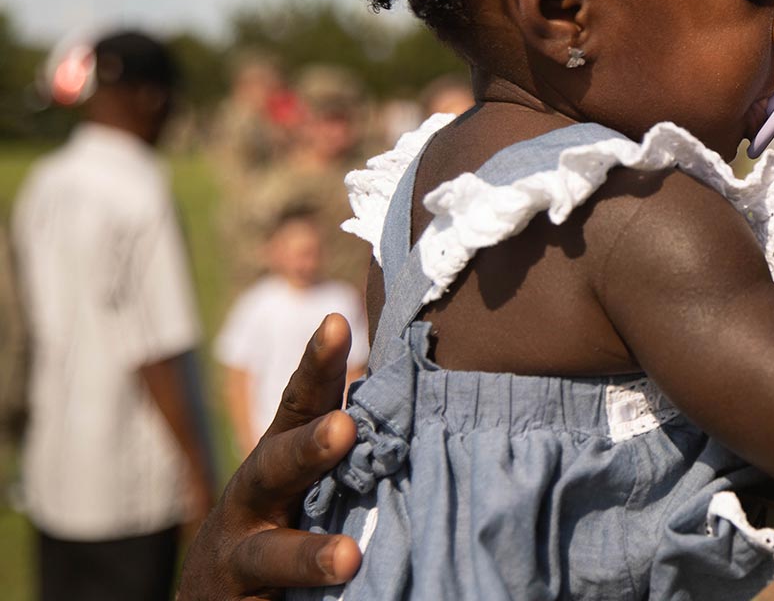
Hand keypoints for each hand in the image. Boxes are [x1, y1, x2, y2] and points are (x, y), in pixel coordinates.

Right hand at [177, 314, 361, 599]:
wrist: (218, 600)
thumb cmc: (286, 524)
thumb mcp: (315, 483)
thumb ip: (355, 455)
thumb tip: (435, 413)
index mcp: (280, 459)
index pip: (300, 406)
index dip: (315, 366)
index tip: (336, 322)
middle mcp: (252, 501)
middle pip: (273, 467)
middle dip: (307, 447)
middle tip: (343, 429)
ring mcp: (239, 557)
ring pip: (268, 554)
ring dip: (307, 555)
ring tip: (347, 559)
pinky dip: (300, 595)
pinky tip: (338, 590)